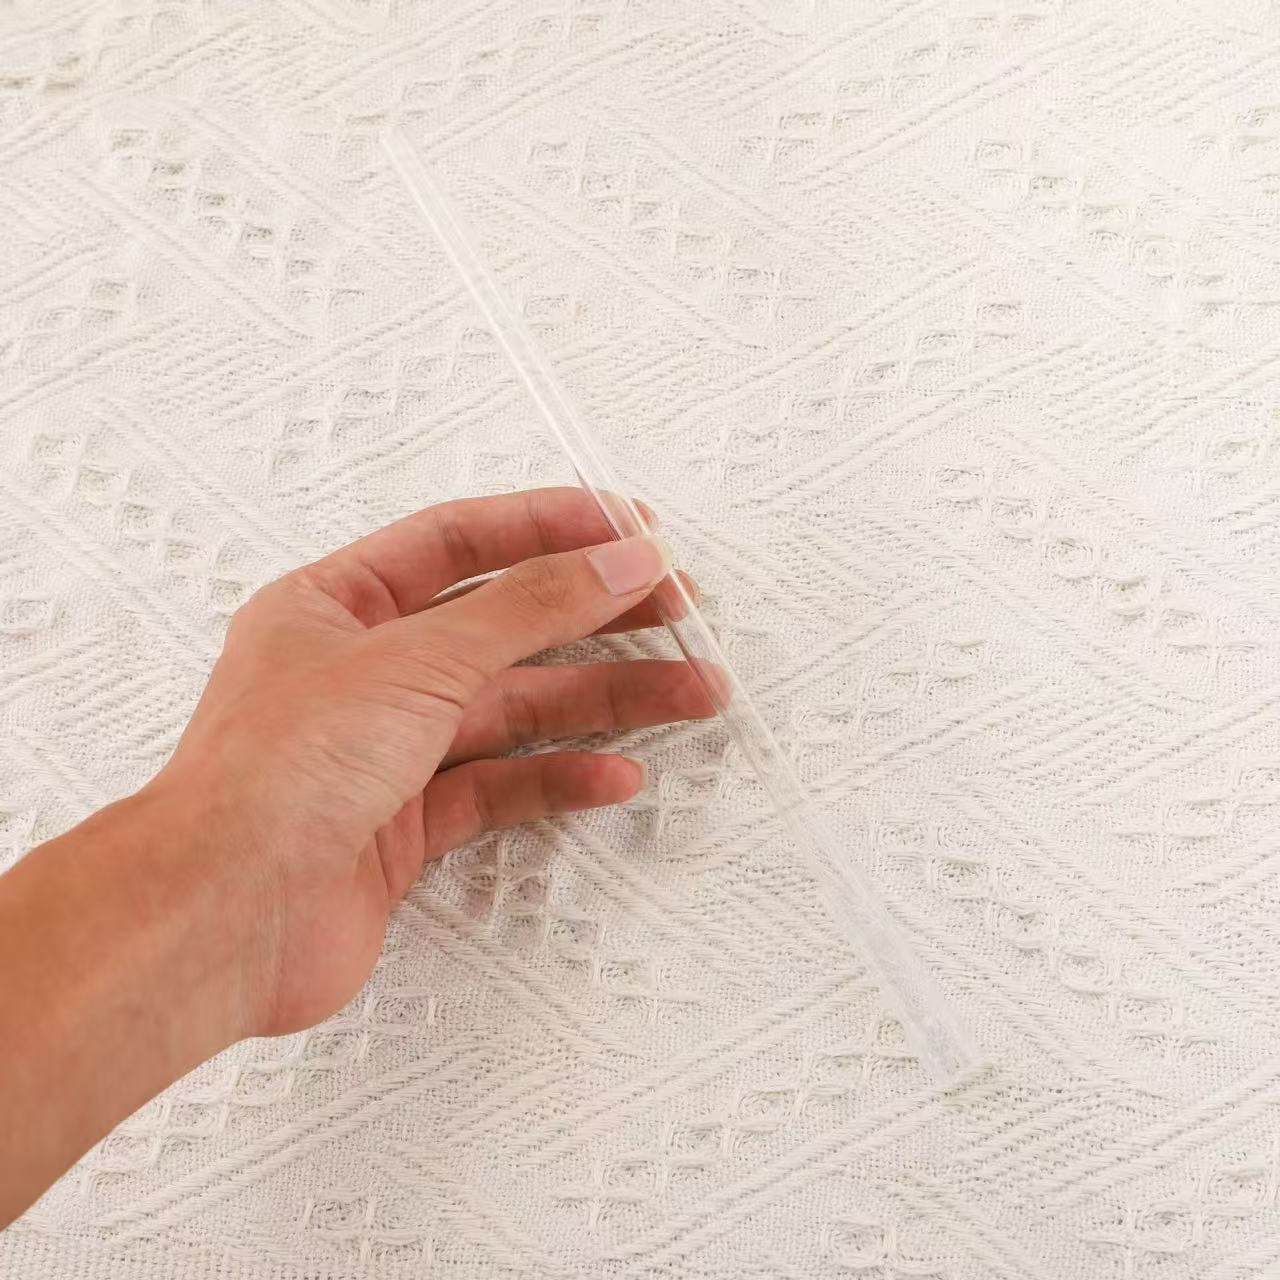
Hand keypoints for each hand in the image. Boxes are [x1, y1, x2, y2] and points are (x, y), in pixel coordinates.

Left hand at [148, 486, 710, 1039]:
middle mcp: (363, 672)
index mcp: (337, 605)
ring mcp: (387, 750)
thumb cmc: (273, 777)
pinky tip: (615, 774)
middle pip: (504, 626)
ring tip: (691, 690)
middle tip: (680, 609)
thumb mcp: (416, 660)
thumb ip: (528, 607)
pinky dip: (561, 776)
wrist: (220, 919)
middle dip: (597, 615)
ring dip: (605, 699)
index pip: (461, 542)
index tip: (630, 528)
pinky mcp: (406, 825)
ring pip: (516, 708)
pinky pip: (503, 785)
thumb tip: (615, 557)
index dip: (550, 527)